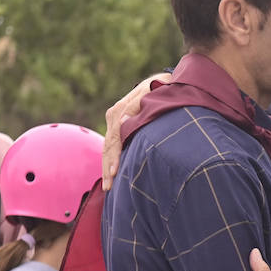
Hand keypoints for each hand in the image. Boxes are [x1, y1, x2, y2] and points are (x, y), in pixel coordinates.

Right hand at [102, 72, 171, 189]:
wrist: (163, 82)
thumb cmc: (163, 89)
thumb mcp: (154, 94)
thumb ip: (139, 107)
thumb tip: (122, 124)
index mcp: (121, 109)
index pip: (115, 139)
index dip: (115, 157)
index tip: (115, 173)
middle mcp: (114, 116)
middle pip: (109, 146)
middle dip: (108, 168)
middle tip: (109, 187)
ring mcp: (114, 121)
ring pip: (108, 148)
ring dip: (107, 167)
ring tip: (108, 187)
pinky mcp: (117, 126)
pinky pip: (111, 146)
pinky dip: (110, 161)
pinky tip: (110, 176)